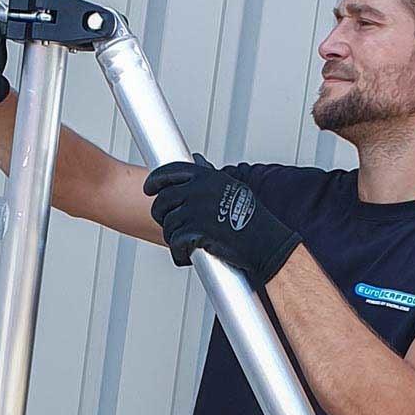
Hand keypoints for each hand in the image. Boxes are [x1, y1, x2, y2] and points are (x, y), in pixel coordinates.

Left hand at [143, 154, 301, 286]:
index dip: (155, 181)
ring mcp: (196, 211)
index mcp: (206, 177)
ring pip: (167, 225)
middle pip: (162, 201)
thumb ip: (209, 175)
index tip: (148, 190)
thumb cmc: (250, 217)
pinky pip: (175, 243)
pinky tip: (187, 255)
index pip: (169, 172)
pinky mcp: (196, 232)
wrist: (266, 242)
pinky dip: (179, 253)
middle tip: (169, 225)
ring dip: (173, 237)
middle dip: (161, 215)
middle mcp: (198, 190)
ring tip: (187, 243)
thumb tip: (196, 159)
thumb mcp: (230, 187)